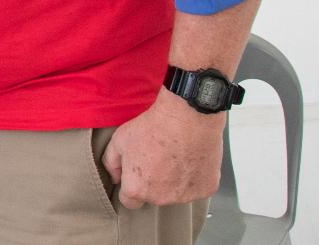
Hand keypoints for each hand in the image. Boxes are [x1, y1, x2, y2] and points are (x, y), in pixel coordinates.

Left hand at [102, 88, 225, 208]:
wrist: (187, 117)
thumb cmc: (153, 127)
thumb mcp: (119, 140)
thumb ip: (111, 163)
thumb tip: (115, 177)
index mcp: (137, 189)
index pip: (129, 201)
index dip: (130, 186)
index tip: (136, 174)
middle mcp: (161, 198)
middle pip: (153, 196)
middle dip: (153, 182)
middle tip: (157, 157)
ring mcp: (186, 196)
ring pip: (176, 193)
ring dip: (174, 181)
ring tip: (175, 156)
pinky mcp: (206, 189)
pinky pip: (196, 187)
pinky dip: (194, 176)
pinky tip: (190, 157)